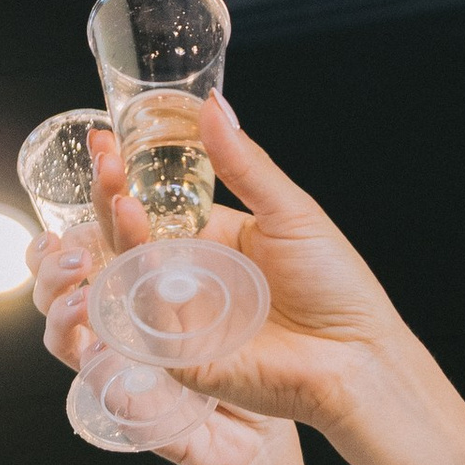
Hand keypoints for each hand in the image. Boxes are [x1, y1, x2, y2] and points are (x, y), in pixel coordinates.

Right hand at [81, 103, 412, 436]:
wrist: (358, 355)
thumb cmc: (336, 288)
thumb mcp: (289, 212)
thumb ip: (245, 165)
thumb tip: (213, 105)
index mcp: (210, 240)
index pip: (154, 203)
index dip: (125, 174)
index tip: (105, 138)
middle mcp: (187, 278)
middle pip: (129, 235)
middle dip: (109, 196)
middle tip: (106, 161)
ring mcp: (179, 318)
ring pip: (125, 276)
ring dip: (114, 237)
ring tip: (120, 202)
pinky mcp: (179, 358)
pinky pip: (143, 324)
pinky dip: (133, 291)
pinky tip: (136, 256)